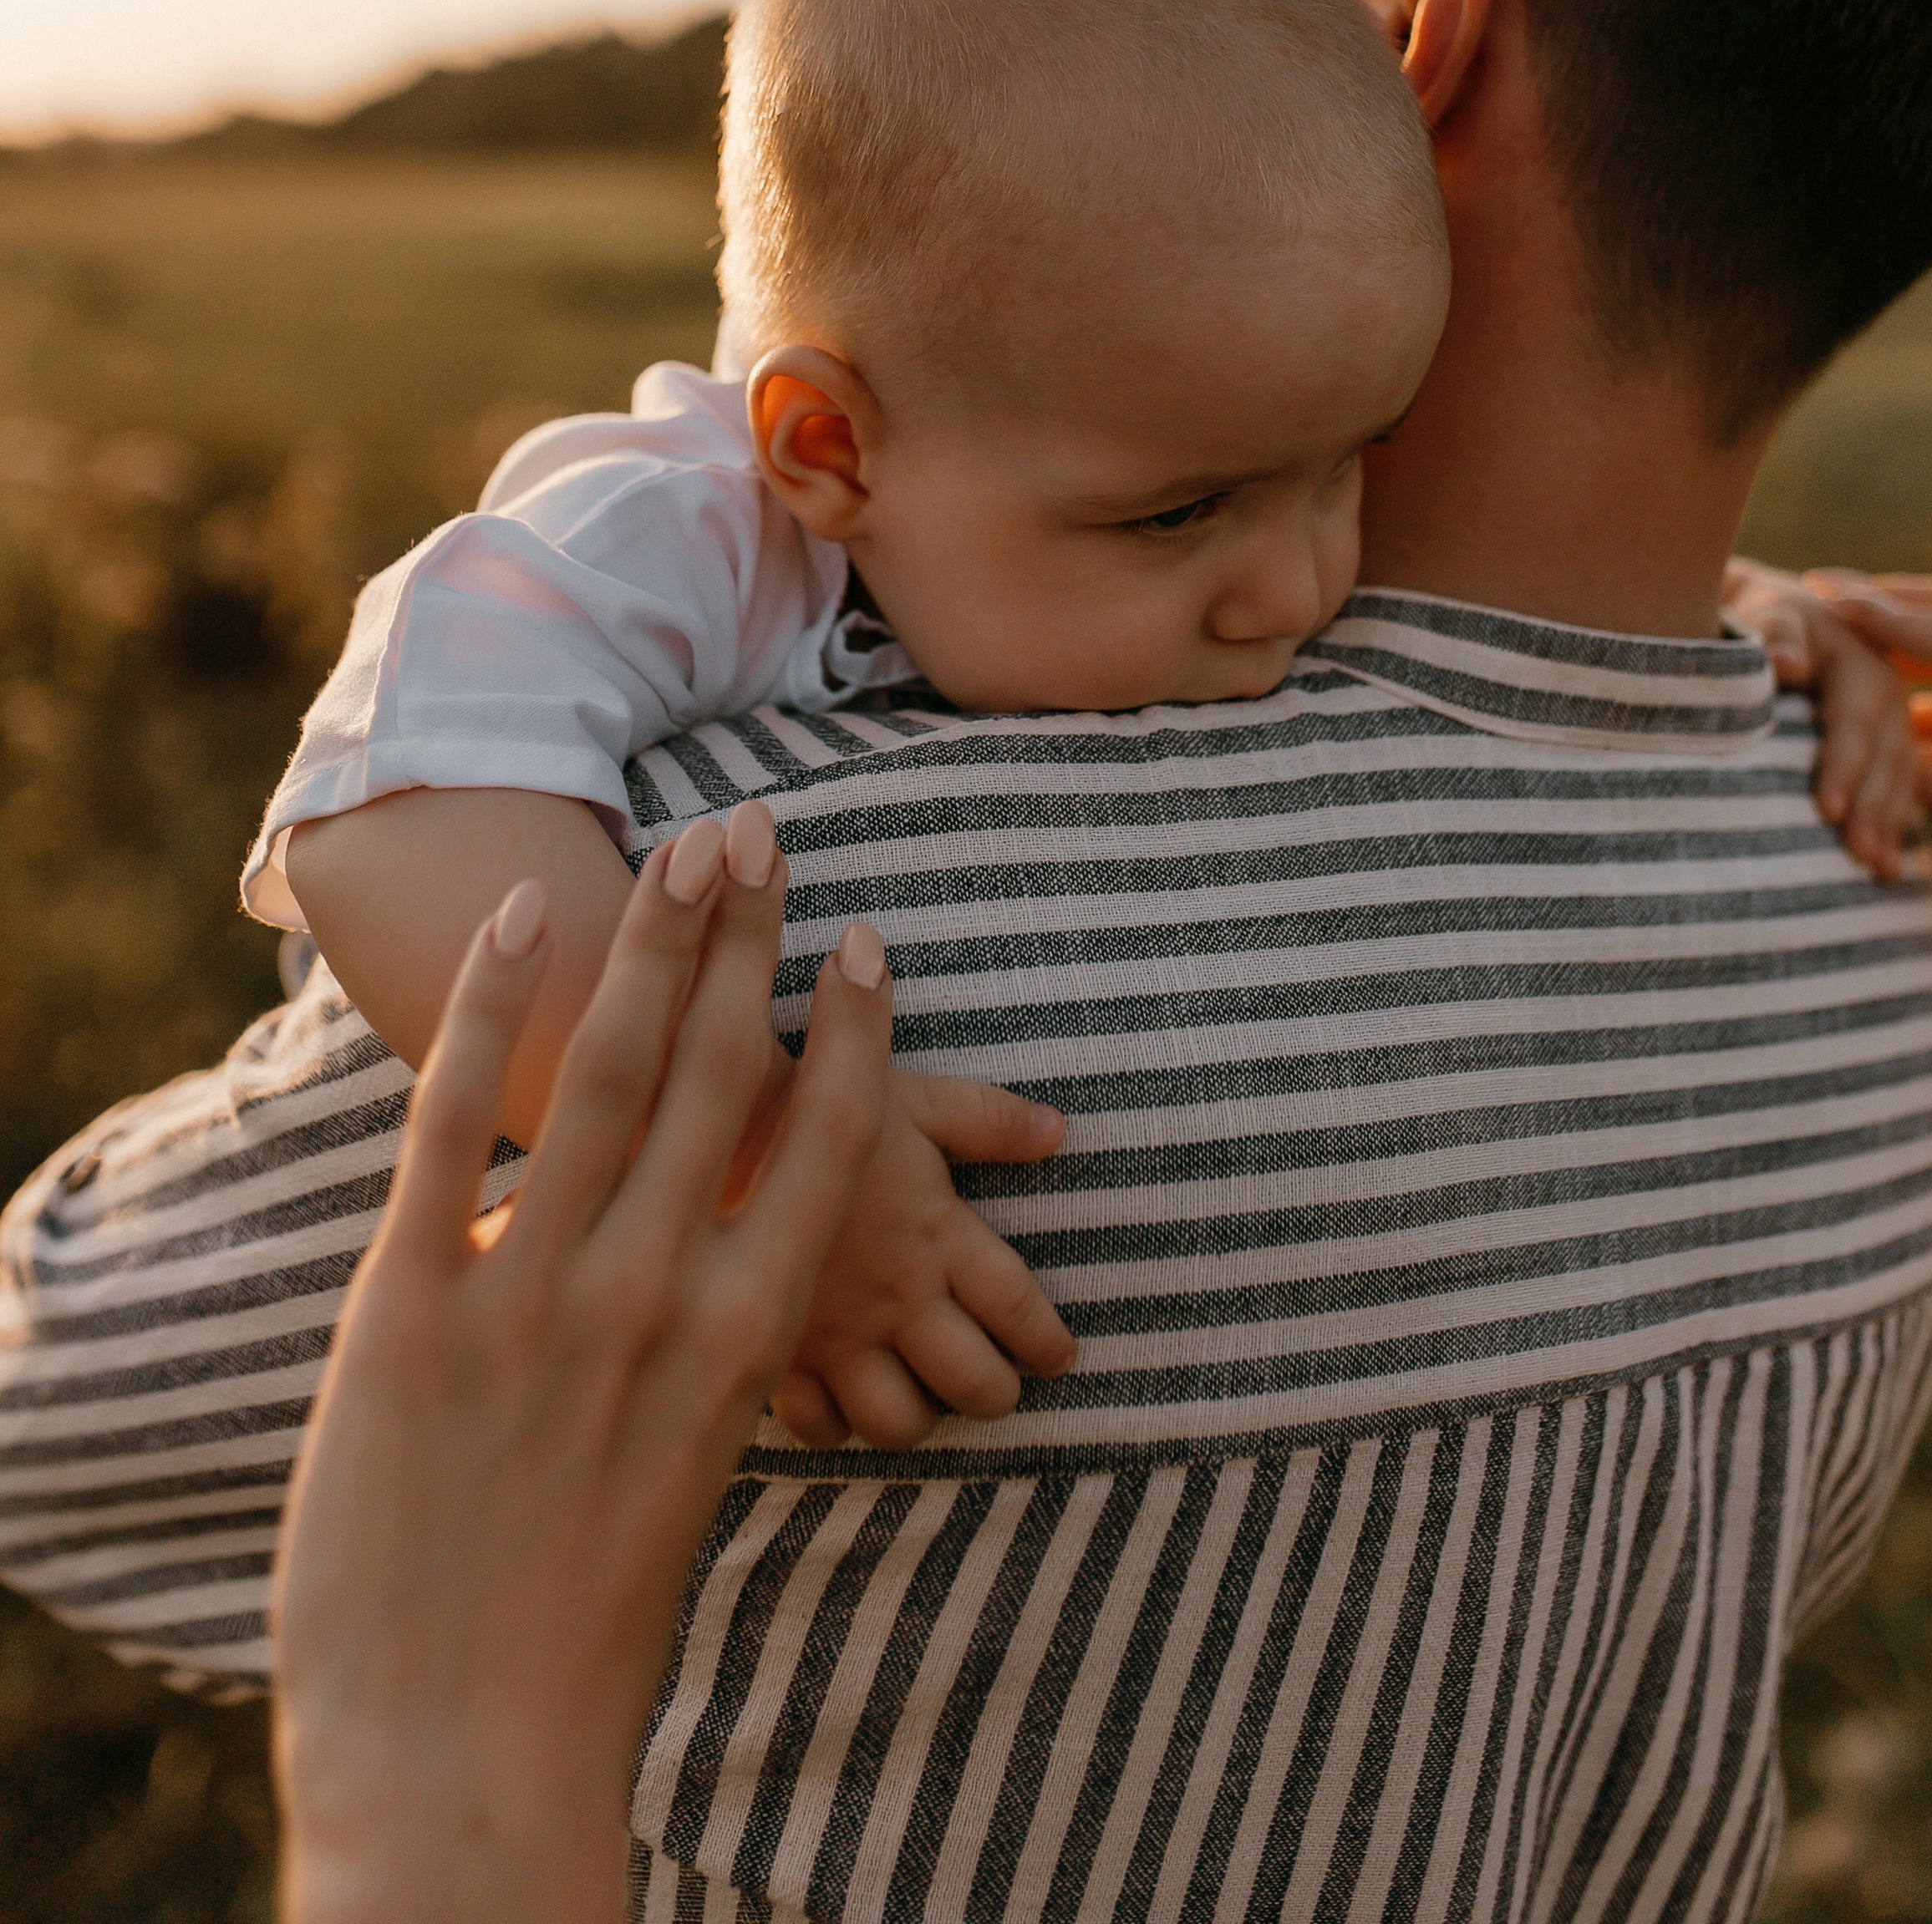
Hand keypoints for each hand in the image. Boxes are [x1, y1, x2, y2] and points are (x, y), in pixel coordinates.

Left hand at [273, 812, 888, 1923]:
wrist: (457, 1755)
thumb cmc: (583, 1628)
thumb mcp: (687, 1466)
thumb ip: (702, 1345)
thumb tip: (714, 1249)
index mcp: (743, 1342)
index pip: (826, 1146)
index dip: (853, 1034)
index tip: (865, 942)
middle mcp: (654, 1300)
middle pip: (725, 1077)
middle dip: (744, 939)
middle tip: (760, 830)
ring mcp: (534, 1299)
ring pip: (609, 1075)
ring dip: (650, 944)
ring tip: (680, 845)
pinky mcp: (410, 1308)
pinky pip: (453, 1126)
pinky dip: (484, 1010)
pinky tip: (520, 923)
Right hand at [771, 1068, 1074, 1447]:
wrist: (714, 1130)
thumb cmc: (820, 1103)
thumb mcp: (913, 1100)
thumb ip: (988, 1120)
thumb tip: (1057, 1130)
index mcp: (937, 1237)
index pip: (1015, 1308)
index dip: (1046, 1342)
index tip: (1059, 1357)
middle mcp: (897, 1300)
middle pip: (972, 1383)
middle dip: (995, 1393)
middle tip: (995, 1386)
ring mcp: (839, 1336)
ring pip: (900, 1422)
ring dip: (920, 1418)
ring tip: (921, 1398)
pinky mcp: (780, 1355)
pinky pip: (818, 1427)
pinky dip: (836, 1429)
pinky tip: (843, 1410)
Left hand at [1722, 556, 1924, 877]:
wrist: (1759, 615)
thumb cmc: (1750, 620)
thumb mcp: (1761, 615)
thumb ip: (1774, 635)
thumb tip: (1787, 663)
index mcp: (1858, 654)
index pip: (1852, 718)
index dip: (1843, 766)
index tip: (1825, 811)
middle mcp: (1886, 686)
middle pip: (1885, 753)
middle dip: (1872, 807)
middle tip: (1856, 857)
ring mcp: (1892, 717)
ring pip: (1900, 776)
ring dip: (1889, 824)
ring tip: (1875, 871)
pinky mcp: (1886, 743)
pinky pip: (1898, 787)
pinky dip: (1891, 825)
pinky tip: (1884, 868)